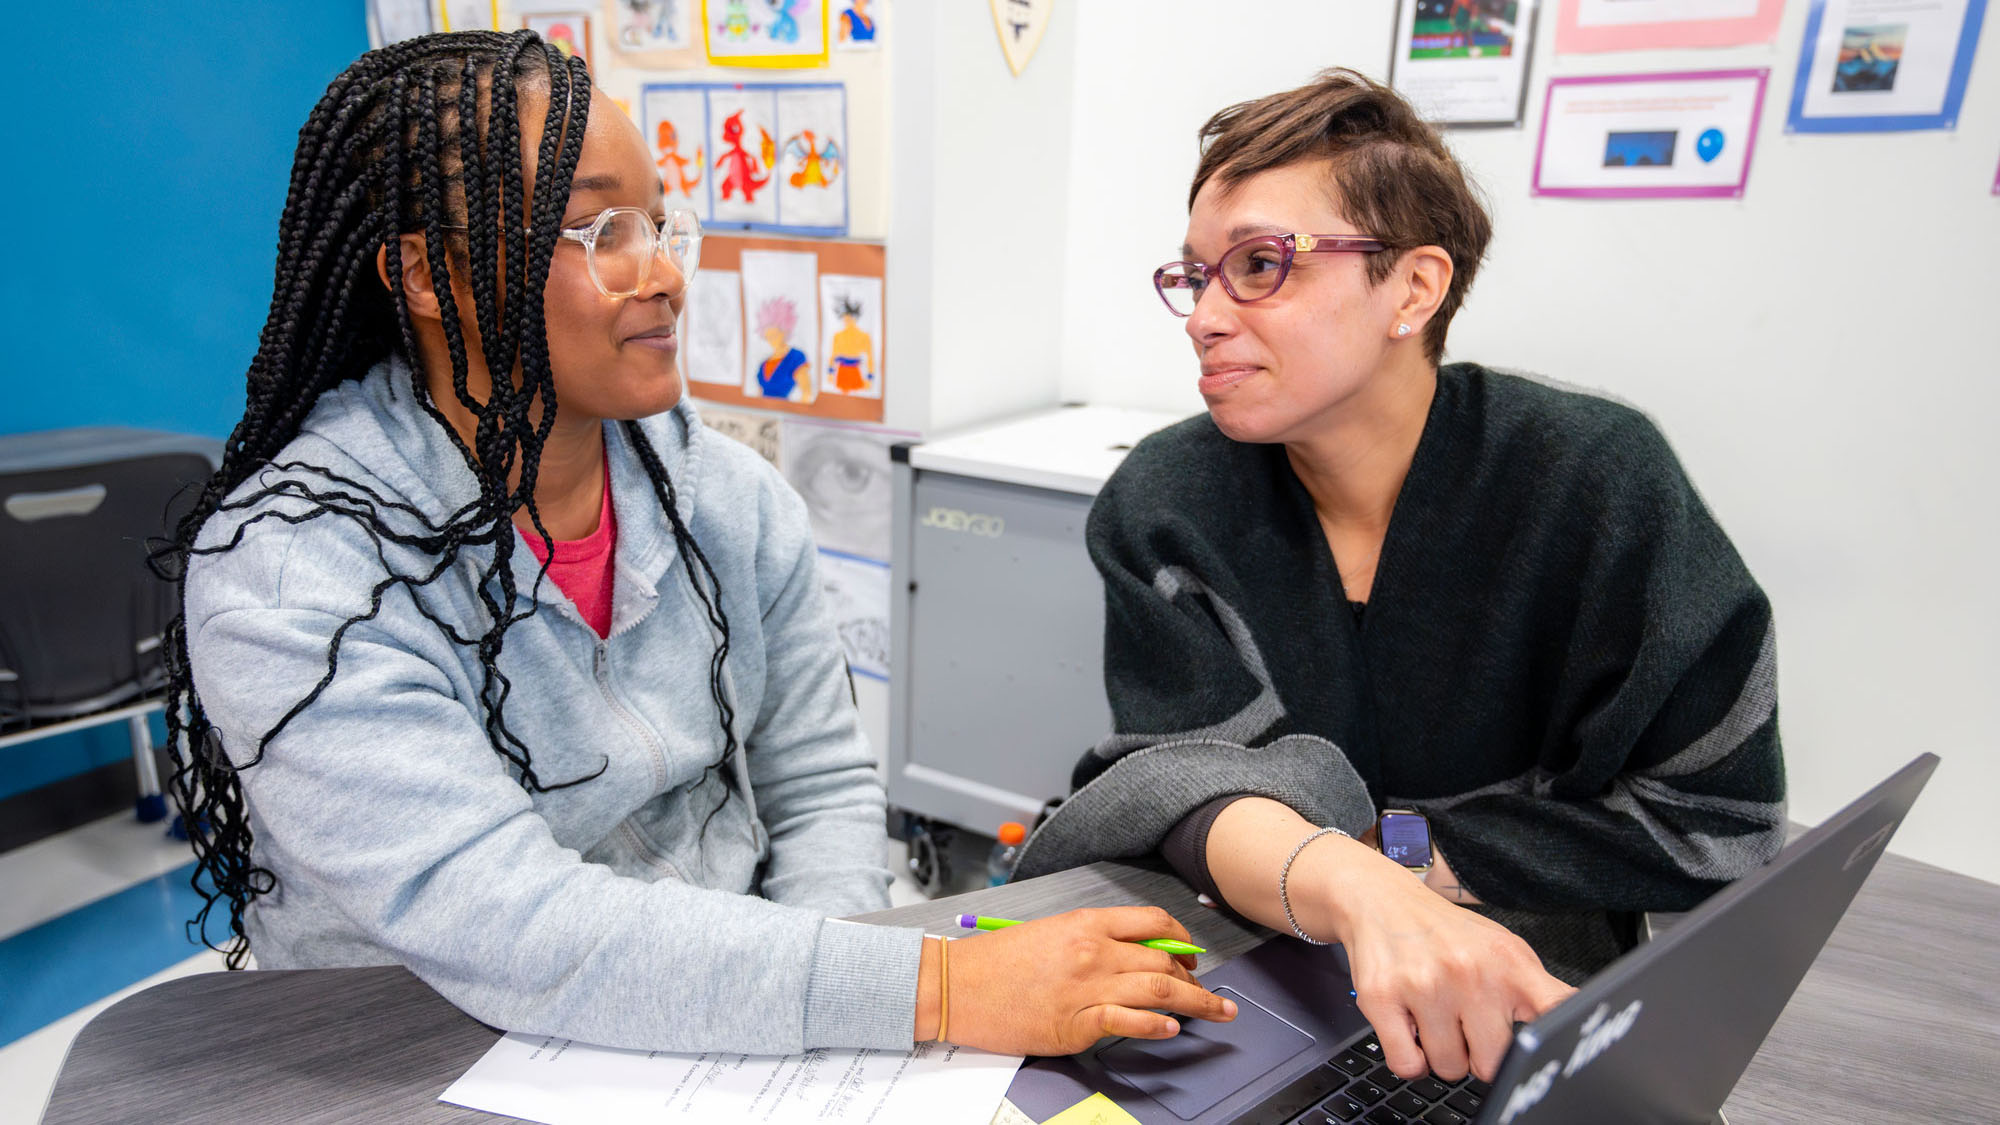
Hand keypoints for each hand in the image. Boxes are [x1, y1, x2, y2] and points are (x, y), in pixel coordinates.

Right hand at [917, 906, 1237, 1055]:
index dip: (1181, 939)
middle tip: (1208, 992)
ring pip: (1159, 989)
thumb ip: (1091, 939)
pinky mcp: (1076, 1023)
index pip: (1152, 922)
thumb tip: (1132, 953)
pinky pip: (1129, 1022)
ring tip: (1217, 1012)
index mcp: (1085, 922)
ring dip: (1196, 1002)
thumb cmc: (994, 962)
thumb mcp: (1048, 933)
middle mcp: (1093, 951)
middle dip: (1194, 978)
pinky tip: (1171, 1028)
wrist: (955, 985)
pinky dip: (1157, 1025)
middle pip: (1164, 959)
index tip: (1191, 955)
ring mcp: (1087, 987)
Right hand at [1303, 840, 1572, 1082]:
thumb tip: (1579, 1024)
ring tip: (1436, 1020)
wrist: (1384, 902)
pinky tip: (1412, 1030)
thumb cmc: (1449, 935)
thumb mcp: (1505, 950)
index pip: (1554, 1012)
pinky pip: (1407, 1065)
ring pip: (1448, 1068)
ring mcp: (1425, 986)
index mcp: (1510, 964)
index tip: (1548, 1057)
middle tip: (1466, 1027)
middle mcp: (1470, 973)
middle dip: (1478, 1056)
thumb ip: (1540, 992)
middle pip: (1491, 1064)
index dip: (1554, 1045)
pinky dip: (1410, 1060)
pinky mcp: (1382, 998)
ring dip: (1441, 1055)